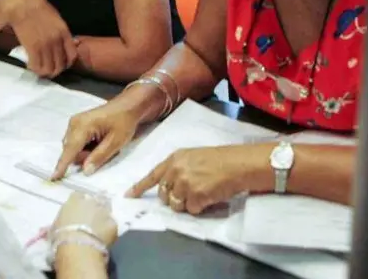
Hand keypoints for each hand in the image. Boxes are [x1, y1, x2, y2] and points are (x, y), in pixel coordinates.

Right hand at [4, 0, 77, 78]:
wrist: (21, 5)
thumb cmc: (36, 8)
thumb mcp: (55, 16)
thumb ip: (63, 31)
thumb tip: (73, 42)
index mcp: (64, 31)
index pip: (72, 55)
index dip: (67, 64)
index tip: (60, 64)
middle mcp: (57, 40)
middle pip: (60, 65)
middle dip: (54, 71)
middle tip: (47, 69)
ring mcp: (45, 45)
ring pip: (49, 69)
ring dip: (43, 72)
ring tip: (37, 68)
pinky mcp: (33, 48)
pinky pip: (37, 66)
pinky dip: (34, 68)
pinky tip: (29, 64)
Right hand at [51, 192, 117, 247]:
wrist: (78, 246)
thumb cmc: (61, 236)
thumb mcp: (55, 228)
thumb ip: (59, 223)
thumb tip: (55, 227)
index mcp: (75, 200)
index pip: (77, 195)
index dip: (79, 202)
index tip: (77, 209)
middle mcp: (91, 202)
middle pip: (95, 199)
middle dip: (93, 207)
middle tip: (91, 218)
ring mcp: (104, 211)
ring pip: (106, 210)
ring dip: (103, 216)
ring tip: (99, 227)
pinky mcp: (113, 224)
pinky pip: (111, 224)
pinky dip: (108, 229)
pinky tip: (105, 237)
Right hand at [52, 101, 141, 178]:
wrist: (127, 106)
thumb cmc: (124, 122)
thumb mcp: (116, 142)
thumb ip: (99, 157)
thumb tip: (85, 171)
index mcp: (82, 126)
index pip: (70, 149)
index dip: (62, 165)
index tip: (53, 178)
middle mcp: (74, 123)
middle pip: (70, 150)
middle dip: (83, 157)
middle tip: (103, 151)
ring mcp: (74, 123)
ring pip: (72, 147)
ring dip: (85, 152)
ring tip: (102, 145)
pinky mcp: (77, 124)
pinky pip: (76, 142)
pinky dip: (85, 147)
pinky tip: (98, 142)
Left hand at [125, 144, 271, 213]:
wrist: (239, 164)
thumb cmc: (221, 160)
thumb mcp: (194, 157)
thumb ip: (179, 169)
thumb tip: (170, 187)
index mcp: (174, 158)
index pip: (152, 175)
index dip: (140, 187)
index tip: (129, 196)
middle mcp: (176, 170)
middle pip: (163, 194)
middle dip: (172, 198)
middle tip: (189, 194)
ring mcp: (184, 183)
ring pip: (175, 204)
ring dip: (187, 204)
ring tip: (203, 193)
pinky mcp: (195, 195)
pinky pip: (191, 210)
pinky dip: (200, 208)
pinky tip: (210, 197)